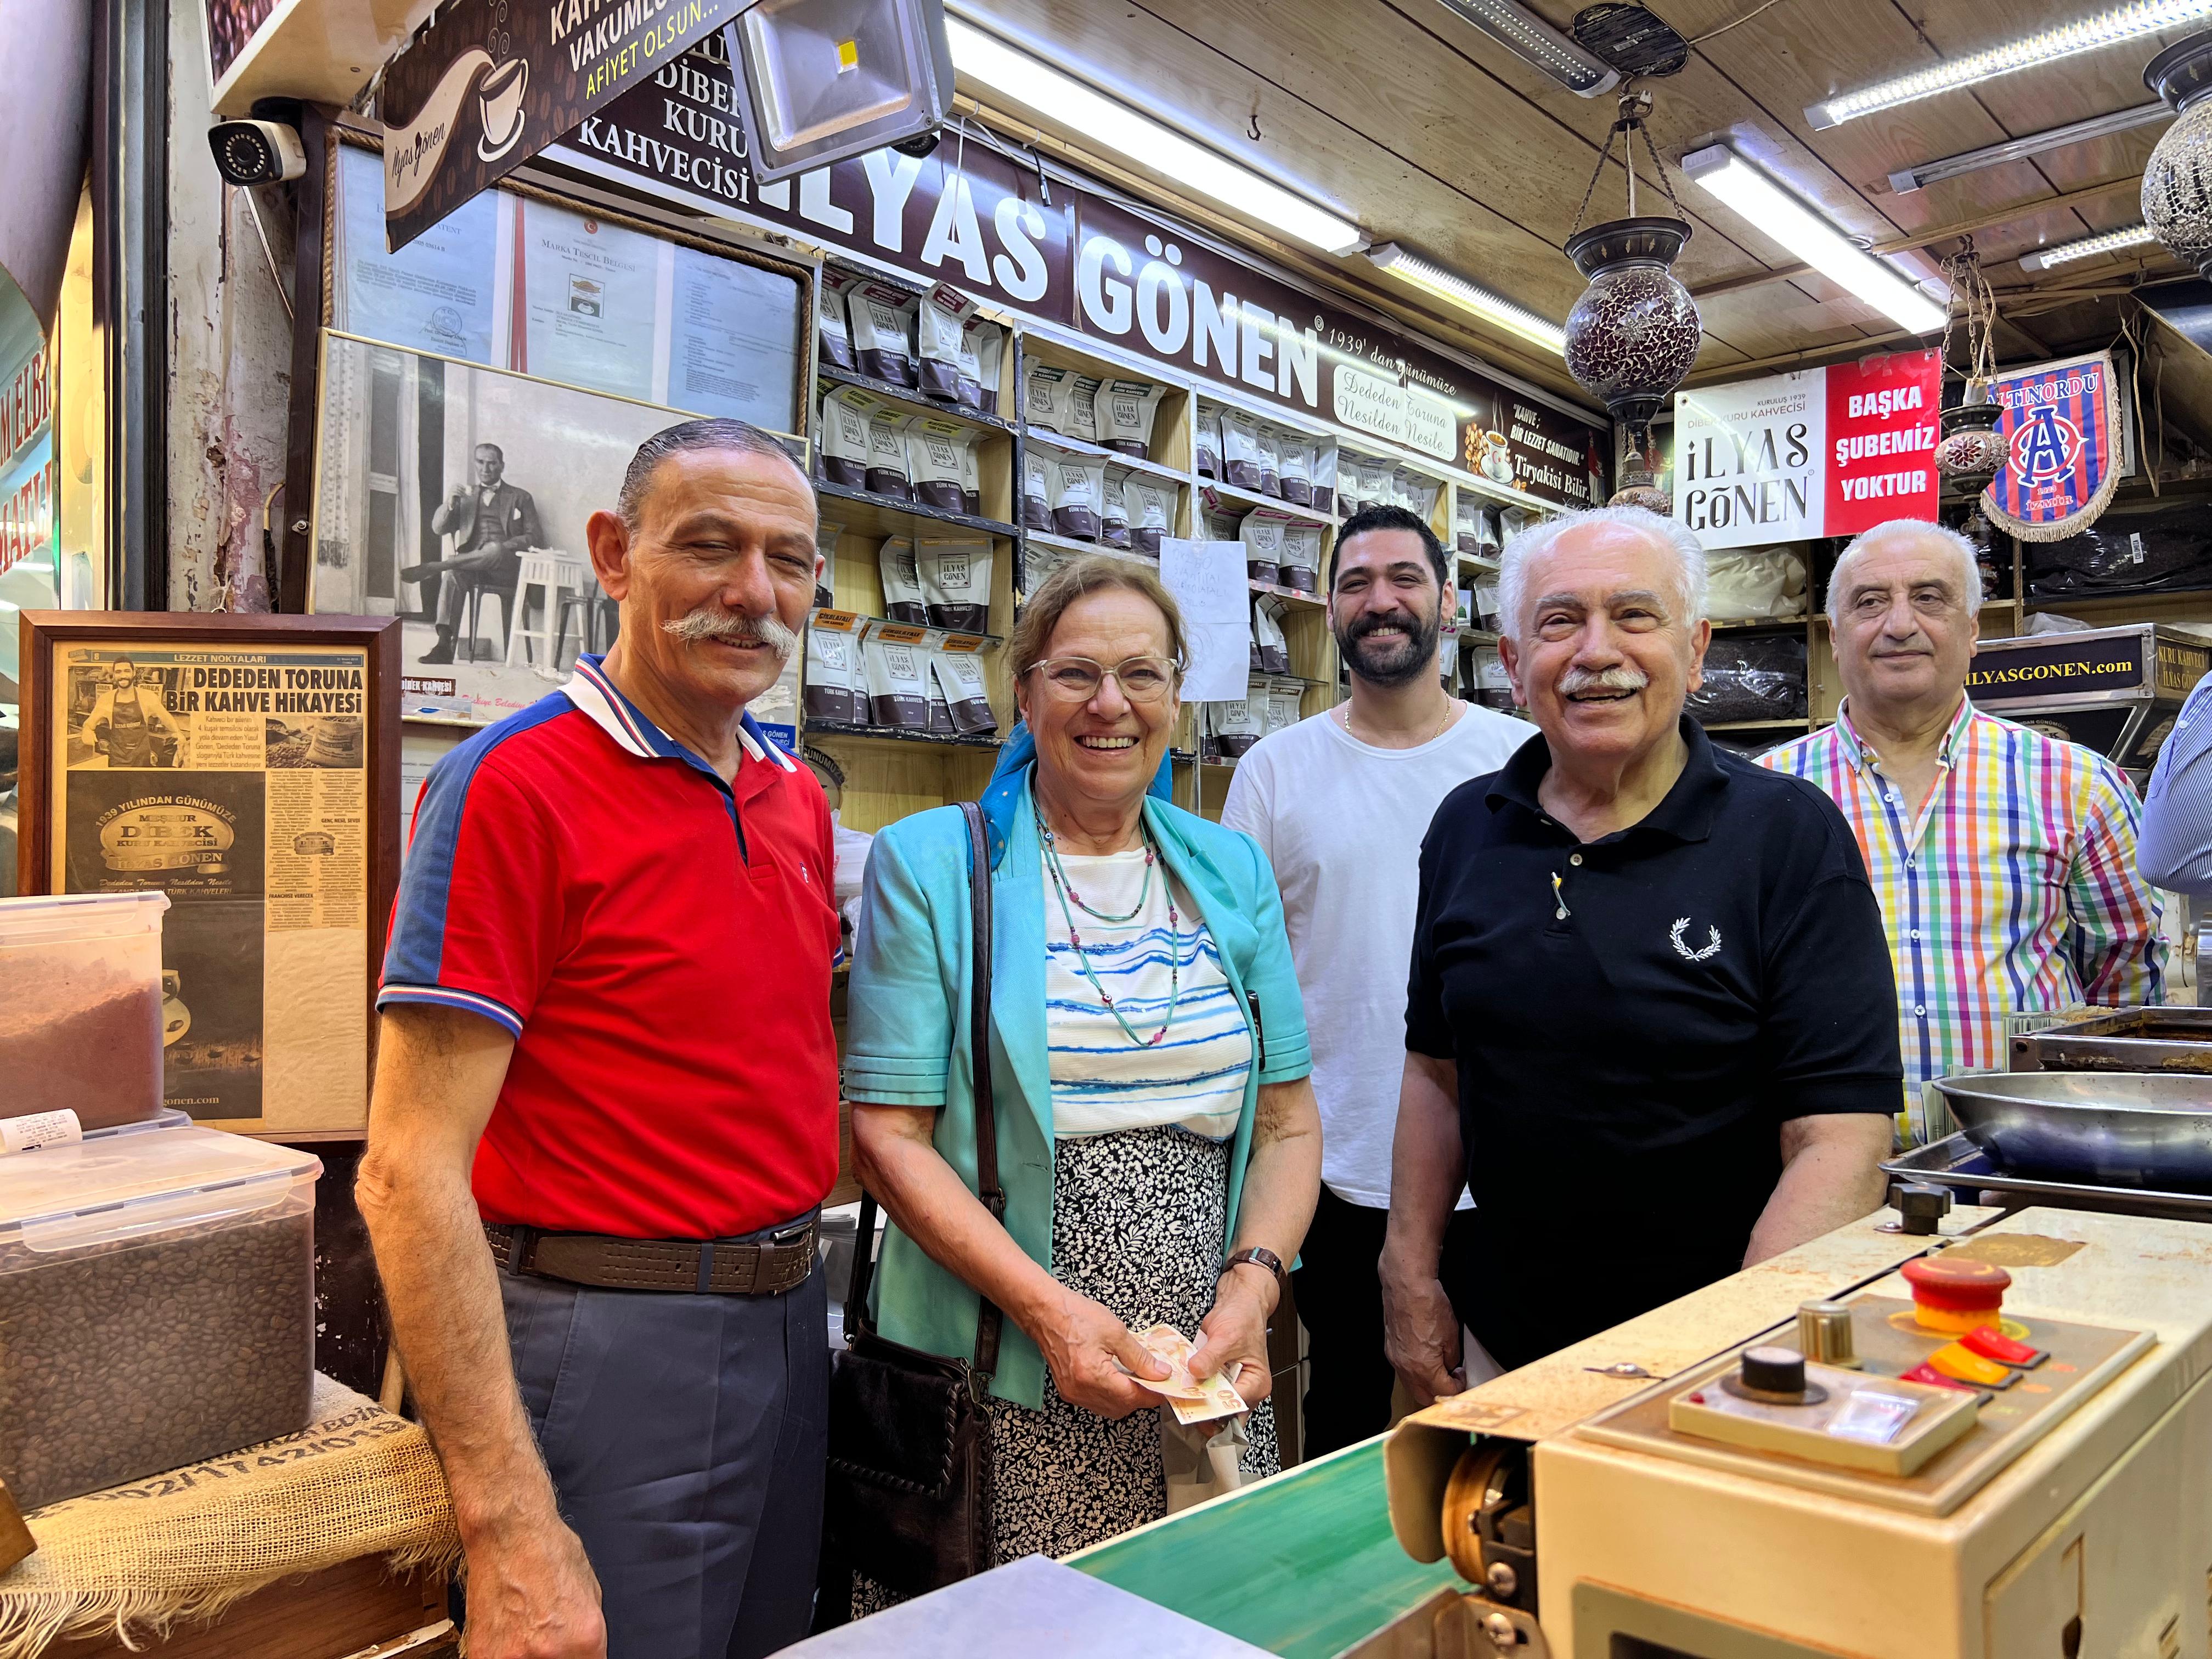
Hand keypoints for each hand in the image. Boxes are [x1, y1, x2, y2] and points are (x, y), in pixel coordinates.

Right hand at [459, 1513, 606, 1658]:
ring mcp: (512, 1658)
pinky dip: (504, 1654)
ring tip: (526, 1633)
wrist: (508, 1533)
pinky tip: (508, 1635)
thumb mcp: (590, 1595)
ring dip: (527, 1656)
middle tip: (547, 1639)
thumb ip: (587, 1637)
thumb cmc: (549, 1553)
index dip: (581, 1657)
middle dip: (558, 1656)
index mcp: (585, 1638)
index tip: (573, 1653)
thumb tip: (583, 1654)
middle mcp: (551, 1654)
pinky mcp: (482, 1655)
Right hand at [1031, 1286, 1169, 1418]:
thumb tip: (1160, 1373)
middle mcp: (1081, 1391)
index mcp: (1093, 1376)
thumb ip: (1140, 1357)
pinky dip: (1111, 1395)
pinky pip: (1096, 1402)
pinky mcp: (1068, 1390)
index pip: (1132, 1397)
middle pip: (1122, 1407)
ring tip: (1138, 1378)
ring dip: (1127, 1398)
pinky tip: (1118, 1378)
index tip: (1167, 1387)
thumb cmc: (1076, 1315)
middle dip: (1141, 1397)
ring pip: (1109, 1408)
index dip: (1153, 1394)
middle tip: (1155, 1380)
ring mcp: (1072, 1393)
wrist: (1044, 1311)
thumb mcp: (1115, 1331)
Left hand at [1194, 1269, 1274, 1405]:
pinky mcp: (1218, 1377)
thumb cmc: (1243, 1318)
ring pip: (1212, 1403)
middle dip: (1202, 1410)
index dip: (1213, 1409)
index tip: (1192, 1406)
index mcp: (1256, 1383)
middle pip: (1223, 1412)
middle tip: (1181, 1406)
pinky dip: (1194, 1388)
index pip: (1234, 1407)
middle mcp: (1246, 1388)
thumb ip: (1211, 1357)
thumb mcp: (1226, 1337)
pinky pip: (1205, 1389)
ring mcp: (1231, 1384)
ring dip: (1196, 1400)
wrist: (1238, 1302)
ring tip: (1178, 1396)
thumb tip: (1196, 1372)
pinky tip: (1181, 1385)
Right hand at [1380, 1249, 1464, 1407]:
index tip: (1461, 1378)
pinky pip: (1403, 1370)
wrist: (1407, 1285)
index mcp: (1424, 1368)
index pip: (1444, 1393)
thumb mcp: (1452, 1335)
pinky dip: (1414, 1371)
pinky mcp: (1390, 1349)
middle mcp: (1406, 1368)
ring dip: (1426, 1384)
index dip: (1458, 1388)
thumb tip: (1450, 1366)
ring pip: (1411, 1385)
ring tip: (1438, 1368)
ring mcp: (1395, 1359)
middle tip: (1451, 1380)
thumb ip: (1451, 1358)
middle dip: (1439, 1394)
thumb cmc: (1428, 1305)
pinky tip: (1424, 1357)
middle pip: (1423, 1397)